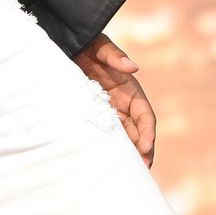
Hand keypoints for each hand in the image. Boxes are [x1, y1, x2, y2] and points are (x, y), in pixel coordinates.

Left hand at [73, 32, 155, 167]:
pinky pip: (105, 132)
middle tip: (140, 169)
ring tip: (126, 170)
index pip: (145, 115)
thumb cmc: (88, 44)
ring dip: (127, 153)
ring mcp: (109, 110)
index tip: (146, 146)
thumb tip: (133, 66)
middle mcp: (123, 103)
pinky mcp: (94, 113)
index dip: (148, 132)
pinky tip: (105, 159)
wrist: (68, 45)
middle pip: (138, 132)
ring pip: (123, 136)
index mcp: (130, 90)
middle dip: (142, 151)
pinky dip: (109, 146)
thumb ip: (114, 56)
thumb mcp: (100, 47)